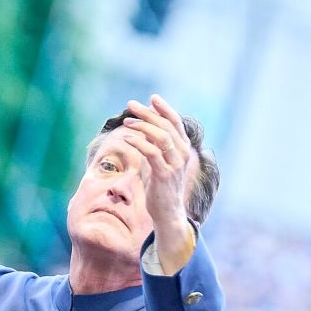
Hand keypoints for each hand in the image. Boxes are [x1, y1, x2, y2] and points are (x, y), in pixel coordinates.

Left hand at [121, 95, 190, 226]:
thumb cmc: (162, 187)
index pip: (176, 123)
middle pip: (166, 126)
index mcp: (183, 149)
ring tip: (127, 122)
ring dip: (142, 126)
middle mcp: (182, 155)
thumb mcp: (161, 162)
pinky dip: (139, 142)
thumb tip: (147, 126)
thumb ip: (158, 145)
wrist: (167, 213)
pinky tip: (127, 138)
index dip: (164, 108)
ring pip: (160, 137)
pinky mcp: (164, 174)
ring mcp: (175, 164)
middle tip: (131, 105)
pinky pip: (151, 152)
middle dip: (148, 113)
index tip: (152, 98)